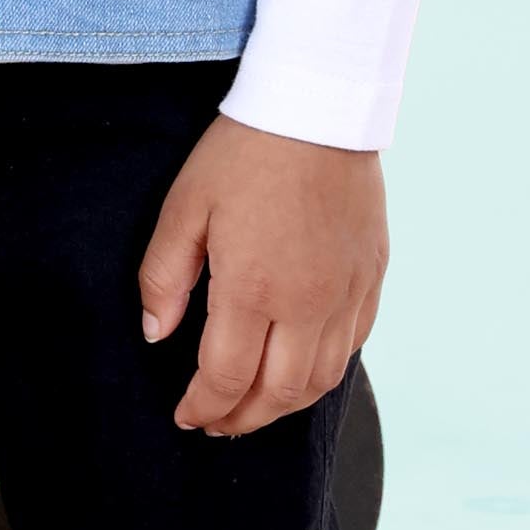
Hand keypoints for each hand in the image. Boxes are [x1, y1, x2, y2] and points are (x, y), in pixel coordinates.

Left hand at [137, 118, 384, 436]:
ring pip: (322, 379)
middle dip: (243, 419)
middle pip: (279, 394)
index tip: (187, 416)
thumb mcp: (185, 207)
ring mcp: (347, 291)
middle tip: (217, 422)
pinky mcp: (372, 275)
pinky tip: (300, 366)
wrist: (318, 107)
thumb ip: (164, 277)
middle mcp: (308, 302)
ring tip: (256, 405)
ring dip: (285, 405)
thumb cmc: (245, 152)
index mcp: (254, 288)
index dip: (203, 408)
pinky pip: (353, 343)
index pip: (226, 378)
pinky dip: (325, 369)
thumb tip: (156, 333)